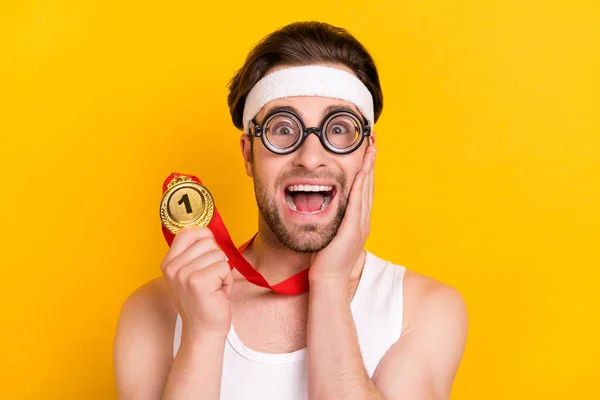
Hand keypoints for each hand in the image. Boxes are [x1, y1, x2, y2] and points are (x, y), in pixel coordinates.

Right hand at [161, 226, 232, 341]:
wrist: (203, 331)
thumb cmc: (203, 302)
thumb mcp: (191, 274)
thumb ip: (195, 253)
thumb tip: (208, 232)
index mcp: (168, 263)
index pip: (188, 232)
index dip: (205, 237)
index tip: (209, 253)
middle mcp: (172, 267)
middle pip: (207, 241)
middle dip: (217, 259)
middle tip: (211, 280)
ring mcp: (183, 274)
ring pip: (218, 254)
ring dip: (222, 272)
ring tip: (213, 288)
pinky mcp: (198, 281)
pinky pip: (224, 267)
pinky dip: (226, 281)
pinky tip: (217, 293)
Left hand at [309, 138, 375, 282]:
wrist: (329, 279)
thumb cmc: (326, 259)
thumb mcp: (331, 234)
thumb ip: (333, 220)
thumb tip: (325, 206)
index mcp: (359, 221)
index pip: (364, 189)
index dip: (366, 168)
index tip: (367, 151)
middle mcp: (363, 220)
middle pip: (369, 185)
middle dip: (371, 162)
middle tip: (373, 142)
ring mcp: (360, 225)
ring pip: (366, 191)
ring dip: (368, 168)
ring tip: (370, 150)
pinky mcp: (352, 230)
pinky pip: (357, 204)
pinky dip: (359, 188)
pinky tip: (360, 173)